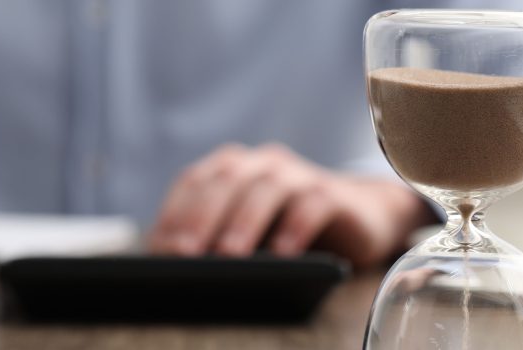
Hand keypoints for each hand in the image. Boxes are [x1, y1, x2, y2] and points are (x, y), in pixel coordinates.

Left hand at [148, 143, 434, 267]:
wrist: (359, 215)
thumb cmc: (286, 226)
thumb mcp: (244, 231)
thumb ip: (210, 237)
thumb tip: (171, 264)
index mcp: (232, 167)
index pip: (195, 182)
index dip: (176, 212)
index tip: (162, 248)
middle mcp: (262, 163)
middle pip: (227, 181)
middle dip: (202, 217)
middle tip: (186, 254)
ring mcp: (298, 175)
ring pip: (267, 189)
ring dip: (244, 222)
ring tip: (230, 256)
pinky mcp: (333, 194)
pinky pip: (313, 204)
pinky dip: (295, 227)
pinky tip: (284, 254)